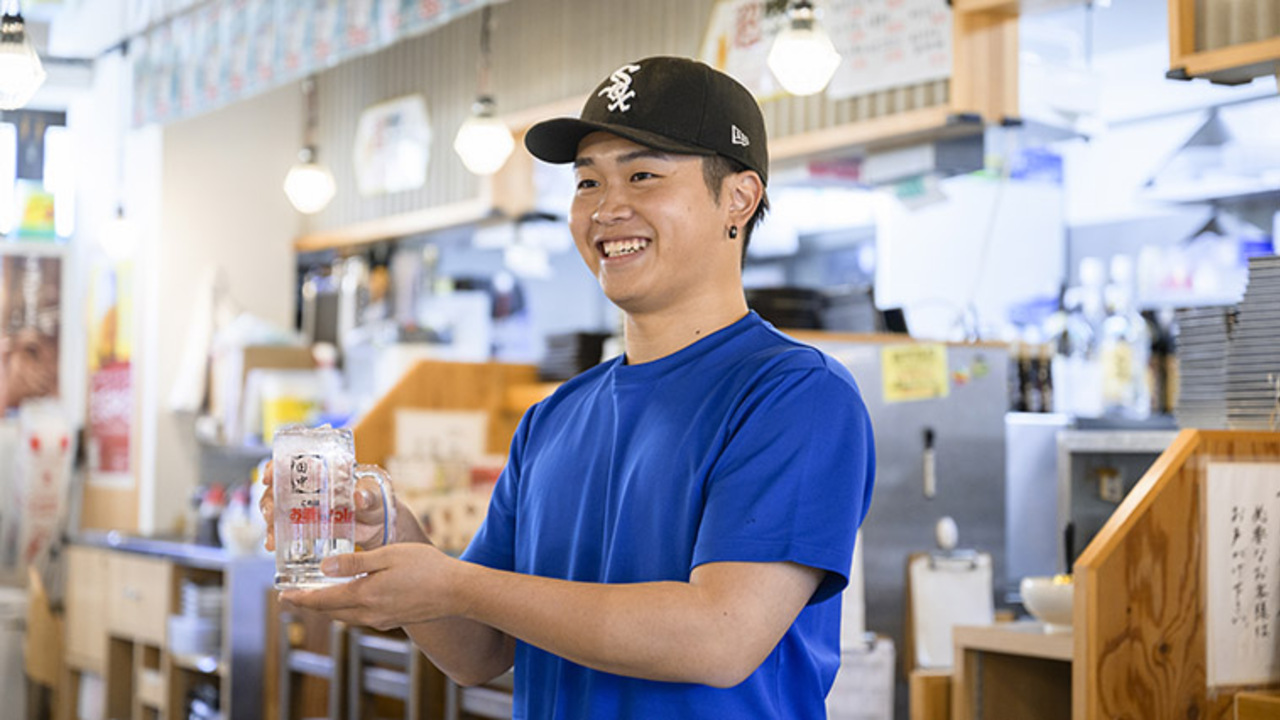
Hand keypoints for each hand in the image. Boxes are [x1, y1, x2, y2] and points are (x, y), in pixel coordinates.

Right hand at [260, 461, 398, 551]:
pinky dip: (276, 537)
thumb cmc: (377, 503)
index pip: (292, 462)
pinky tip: (273, 546)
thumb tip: (359, 497)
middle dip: (268, 500)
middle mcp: (308, 488)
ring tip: (271, 537)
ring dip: (270, 522)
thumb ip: (369, 496)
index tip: (269, 477)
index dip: (275, 467)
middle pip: (277, 488)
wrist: (380, 528)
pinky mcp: (307, 528)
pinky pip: (285, 530)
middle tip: (270, 514)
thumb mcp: (375, 497)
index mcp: (323, 471)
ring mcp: (305, 508)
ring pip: (277, 510)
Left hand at [278, 543, 457, 630]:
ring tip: (318, 596)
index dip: (301, 598)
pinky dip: (348, 609)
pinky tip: (352, 599)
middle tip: (294, 595)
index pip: (322, 600)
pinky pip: (361, 617)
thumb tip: (323, 568)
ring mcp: (382, 619)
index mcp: (365, 595)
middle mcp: (370, 613)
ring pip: (345, 616)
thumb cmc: (425, 567)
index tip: (283, 595)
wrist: (456, 592)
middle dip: (310, 604)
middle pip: (330, 612)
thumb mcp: (387, 556)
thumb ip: (354, 563)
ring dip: (328, 607)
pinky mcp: (394, 620)